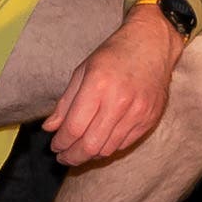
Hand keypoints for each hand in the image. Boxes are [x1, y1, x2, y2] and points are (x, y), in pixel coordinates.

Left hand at [43, 1, 179, 167]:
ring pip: (107, 149)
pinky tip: (99, 142)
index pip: (74, 128)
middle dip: (72, 156)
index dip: (61, 143)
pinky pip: (124, 144)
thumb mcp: (83, 71)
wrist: (152, 44)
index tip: (54, 146)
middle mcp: (119, 101)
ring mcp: (137, 112)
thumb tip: (50, 127)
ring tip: (79, 152)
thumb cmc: (114, 54)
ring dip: (89, 155)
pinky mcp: (149, 119)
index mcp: (98, 85)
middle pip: (90, 145)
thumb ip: (66, 102)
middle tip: (63, 157)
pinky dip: (108, 148)